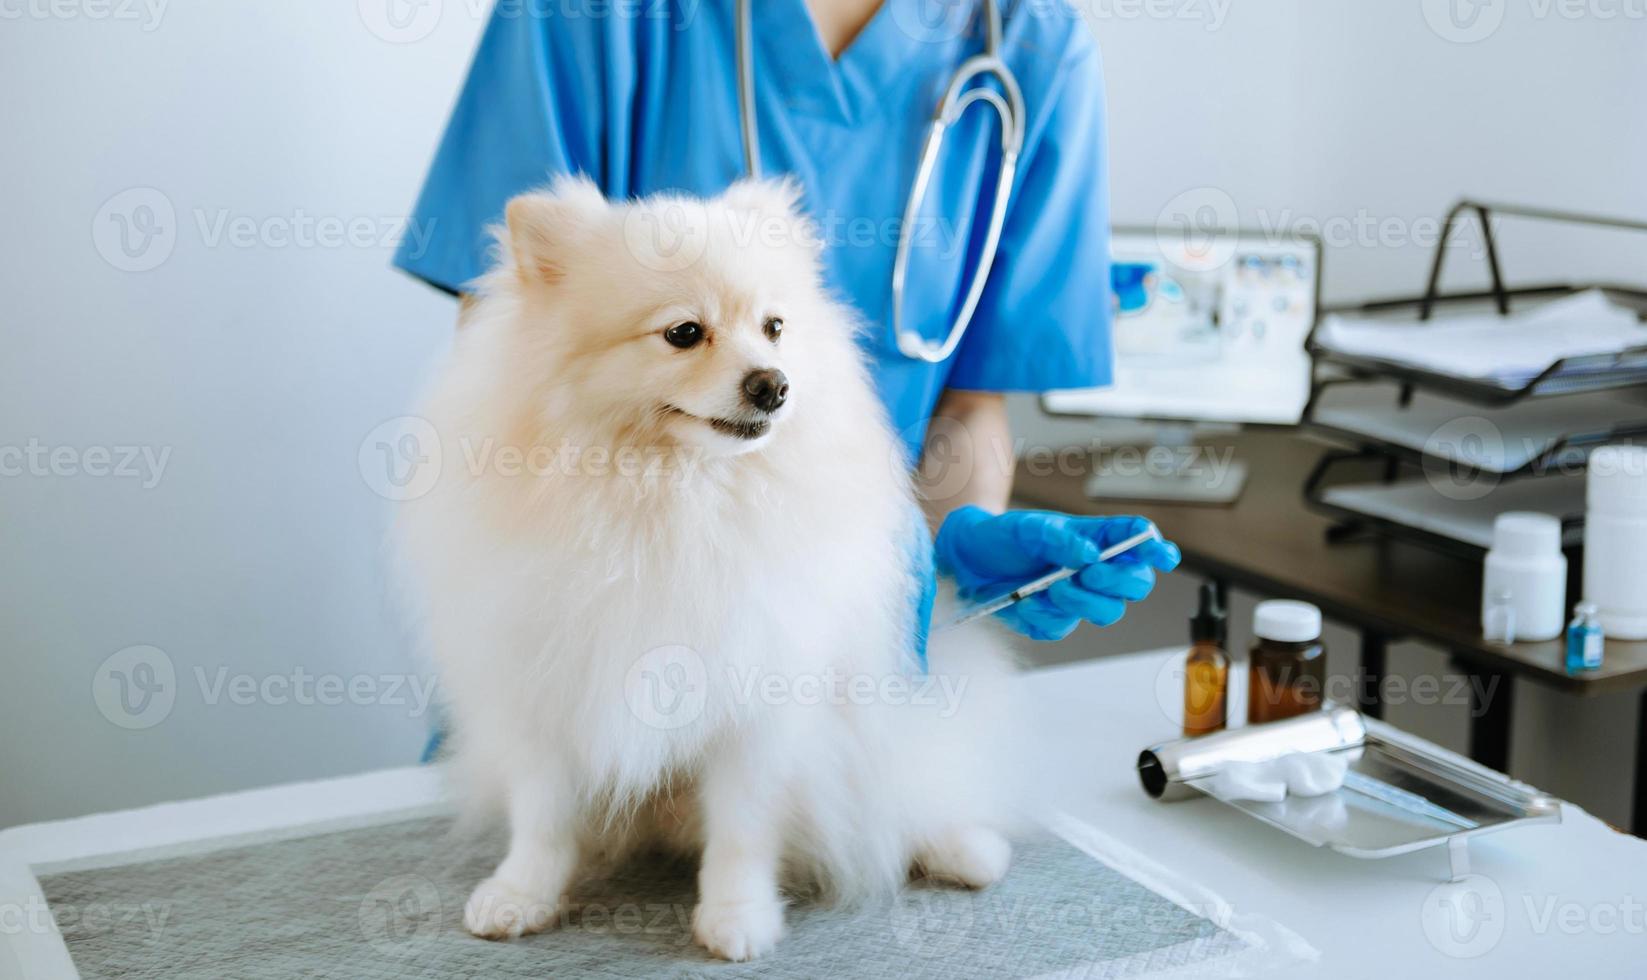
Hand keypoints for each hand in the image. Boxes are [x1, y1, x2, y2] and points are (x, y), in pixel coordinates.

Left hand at [934, 507, 1180, 640]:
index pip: (1138, 540)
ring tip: (1049, 587)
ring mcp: (1079, 599)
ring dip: (1081, 601)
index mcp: (1098, 538)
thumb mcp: (1028, 527)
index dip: (1156, 548)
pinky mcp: (1054, 621)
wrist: (968, 560)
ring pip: (1108, 613)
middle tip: (1089, 573)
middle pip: (1136, 583)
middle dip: (1117, 581)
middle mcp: (1096, 571)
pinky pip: (1062, 628)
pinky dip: (1042, 615)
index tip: (1162, 555)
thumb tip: (1090, 553)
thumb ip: (1060, 538)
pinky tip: (1023, 601)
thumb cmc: (1005, 536)